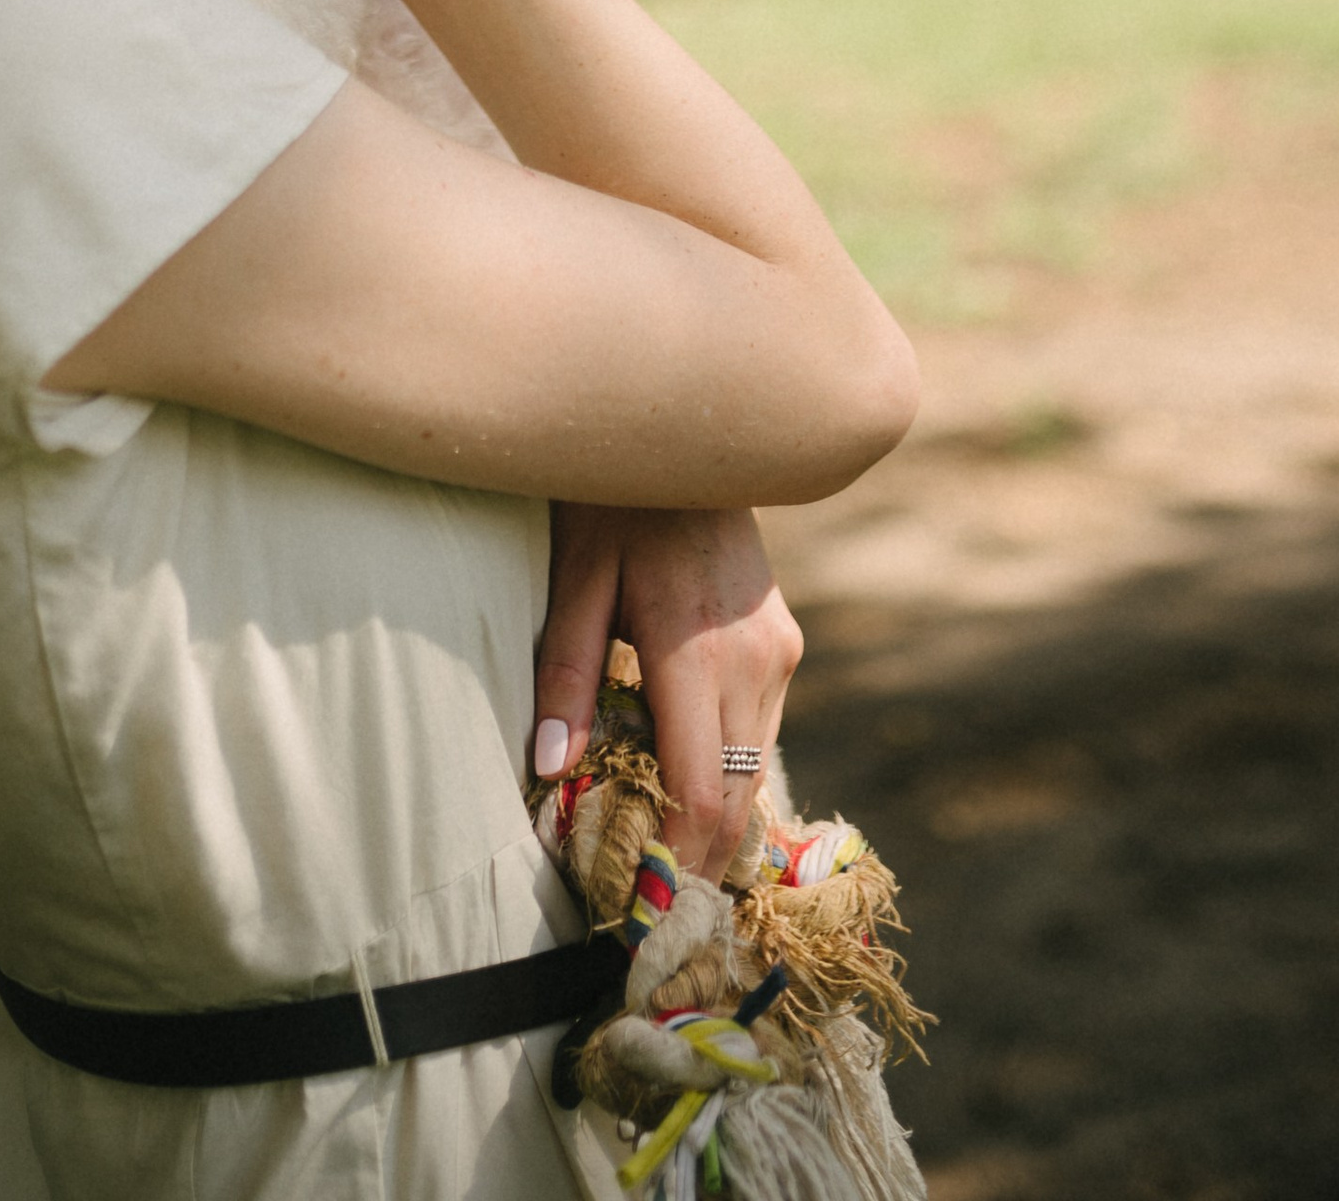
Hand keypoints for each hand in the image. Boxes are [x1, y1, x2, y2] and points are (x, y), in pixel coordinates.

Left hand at [533, 502, 804, 881]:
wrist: (694, 426)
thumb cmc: (616, 502)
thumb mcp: (575, 578)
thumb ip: (566, 675)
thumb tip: (551, 771)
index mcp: (695, 648)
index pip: (699, 792)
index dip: (674, 861)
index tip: (638, 911)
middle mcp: (755, 659)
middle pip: (736, 799)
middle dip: (696, 861)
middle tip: (647, 910)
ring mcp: (780, 651)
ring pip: (754, 771)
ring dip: (712, 819)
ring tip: (657, 857)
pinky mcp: (787, 643)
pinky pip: (760, 732)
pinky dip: (726, 771)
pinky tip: (681, 783)